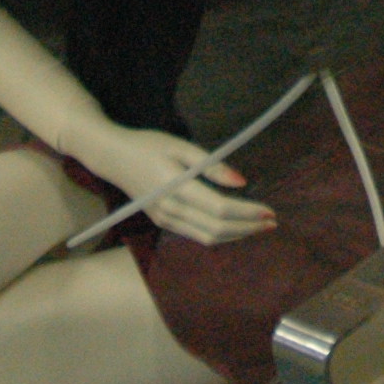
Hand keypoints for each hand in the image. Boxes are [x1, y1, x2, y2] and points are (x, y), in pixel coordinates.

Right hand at [71, 122, 276, 246]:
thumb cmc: (148, 145)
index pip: (220, 209)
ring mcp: (165, 220)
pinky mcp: (163, 222)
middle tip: (271, 222)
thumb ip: (212, 165)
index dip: (247, 213)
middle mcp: (171, 211)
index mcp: (177, 188)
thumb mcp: (180, 146)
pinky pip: (196, 236)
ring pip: (207, 238)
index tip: (269, 211)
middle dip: (247, 228)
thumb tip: (241, 182)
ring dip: (236, 235)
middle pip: (216, 229)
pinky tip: (235, 228)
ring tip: (258, 227)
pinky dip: (219, 235)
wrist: (112, 157)